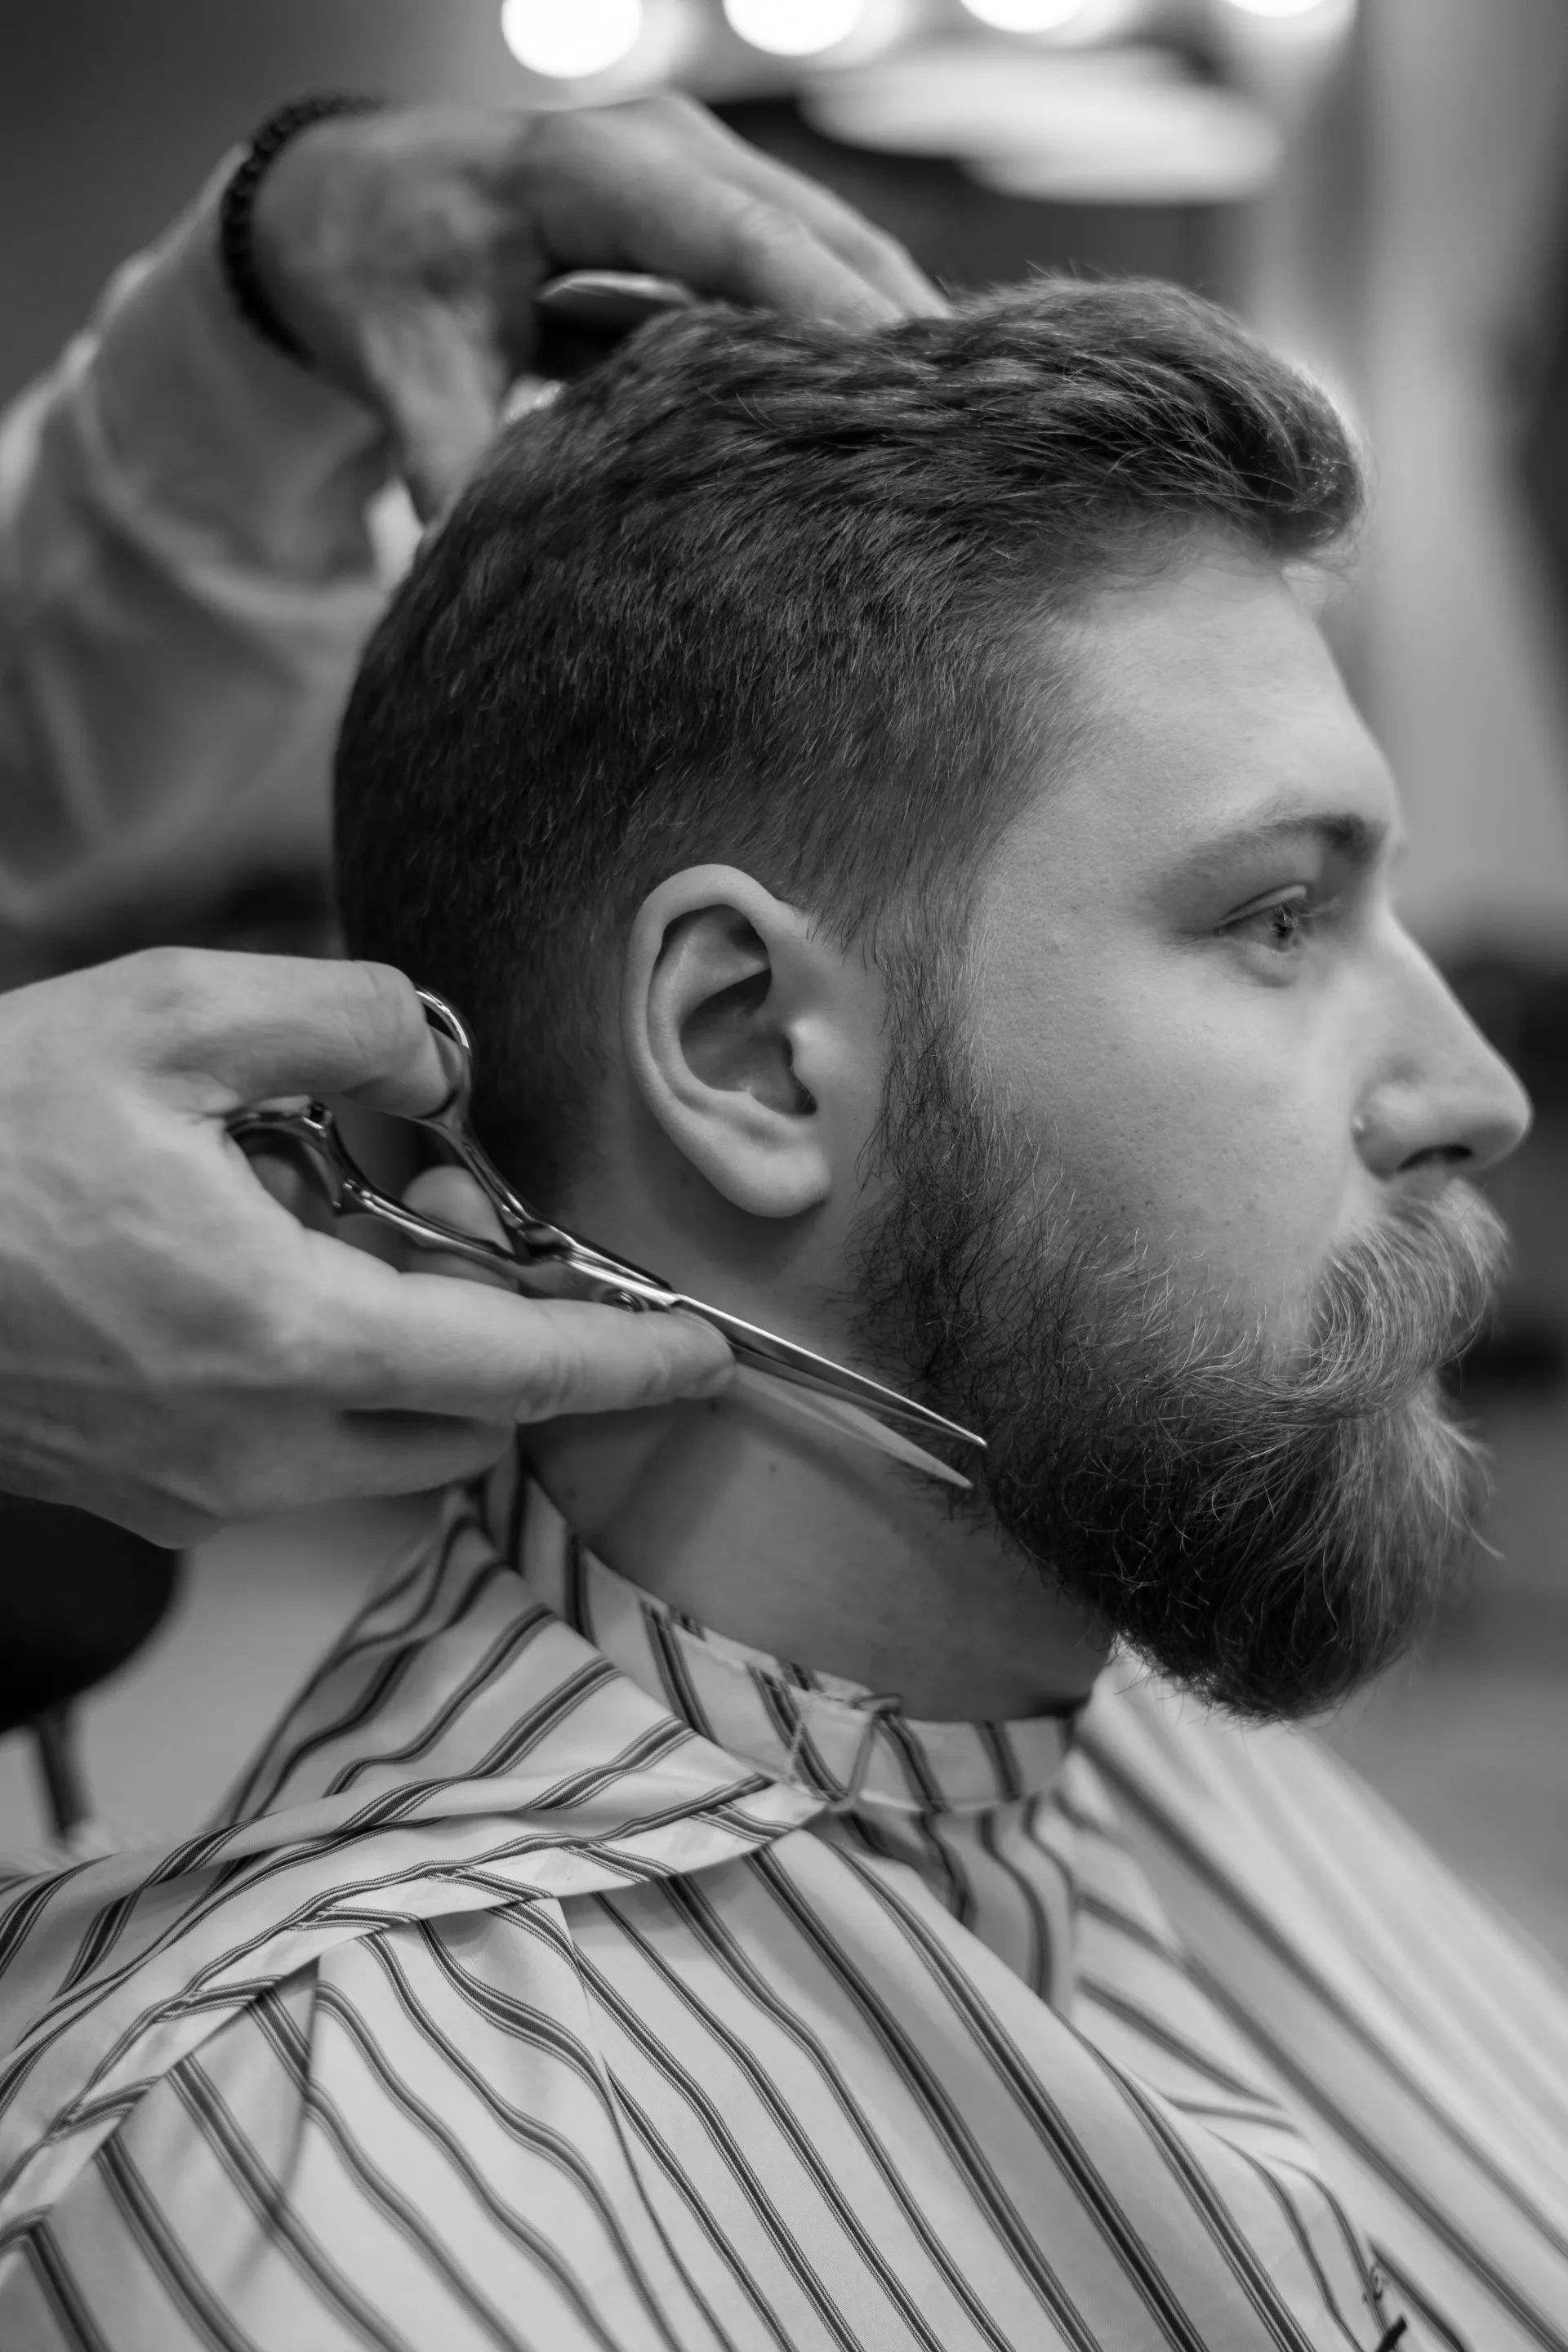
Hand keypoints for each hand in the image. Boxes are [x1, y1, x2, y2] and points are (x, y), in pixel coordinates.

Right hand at [0, 949, 732, 1544]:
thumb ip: (347, 1022)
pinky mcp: (148, 1499)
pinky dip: (335, 1385)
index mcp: (287, 1338)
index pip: (519, 1374)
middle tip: (465, 1223)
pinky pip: (299, 1460)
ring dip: (416, 1364)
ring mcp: (196, 1492)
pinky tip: (261, 1274)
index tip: (708, 1357)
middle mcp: (256, 1449)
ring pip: (384, 1452)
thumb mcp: (169, 1020)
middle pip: (465, 1426)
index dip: (631, 1364)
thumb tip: (438, 1069)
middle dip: (509, 1343)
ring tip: (340, 1230)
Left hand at [248, 95, 939, 515]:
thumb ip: (451, 464)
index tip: (900, 376)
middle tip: (972, 427)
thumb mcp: (402, 370)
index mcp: (587, 165)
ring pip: (825, 241)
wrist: (339, 204)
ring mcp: (690, 166)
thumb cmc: (374, 273)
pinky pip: (797, 260)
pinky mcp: (701, 205)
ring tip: (956, 429)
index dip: (823, 303)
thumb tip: (480, 575)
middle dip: (893, 324)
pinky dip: (842, 325)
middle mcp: (659, 146)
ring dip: (883, 329)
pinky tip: (886, 410)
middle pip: (814, 229)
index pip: (734, 235)